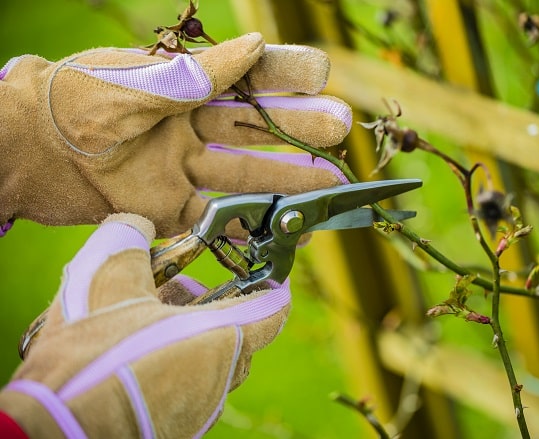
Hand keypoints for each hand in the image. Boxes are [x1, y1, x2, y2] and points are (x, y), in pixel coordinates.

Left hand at [0, 33, 350, 236]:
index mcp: (182, 88)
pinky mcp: (167, 208)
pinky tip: (287, 223)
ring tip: (332, 181)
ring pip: (246, 176)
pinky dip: (251, 224)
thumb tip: (257, 45)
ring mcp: (181, 170)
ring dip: (289, 179)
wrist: (23, 153)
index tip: (322, 74)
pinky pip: (217, 219)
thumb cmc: (71, 101)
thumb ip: (195, 75)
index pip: (244, 78)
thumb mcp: (134, 81)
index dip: (284, 76)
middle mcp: (189, 128)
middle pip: (254, 130)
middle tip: (341, 128)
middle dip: (299, 128)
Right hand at [0, 213, 289, 437]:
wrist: (57, 428)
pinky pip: (191, 388)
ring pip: (213, 363)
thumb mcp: (109, 280)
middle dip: (218, 308)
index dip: (275, 288)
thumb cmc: (92, 356)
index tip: (272, 276)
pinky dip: (177, 364)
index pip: (272, 311)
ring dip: (193, 336)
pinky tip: (138, 351)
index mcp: (220, 339)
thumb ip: (131, 239)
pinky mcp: (177, 428)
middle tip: (183, 290)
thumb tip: (137, 223)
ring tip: (151, 316)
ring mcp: (200, 409)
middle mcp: (219, 380)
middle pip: (240, 336)